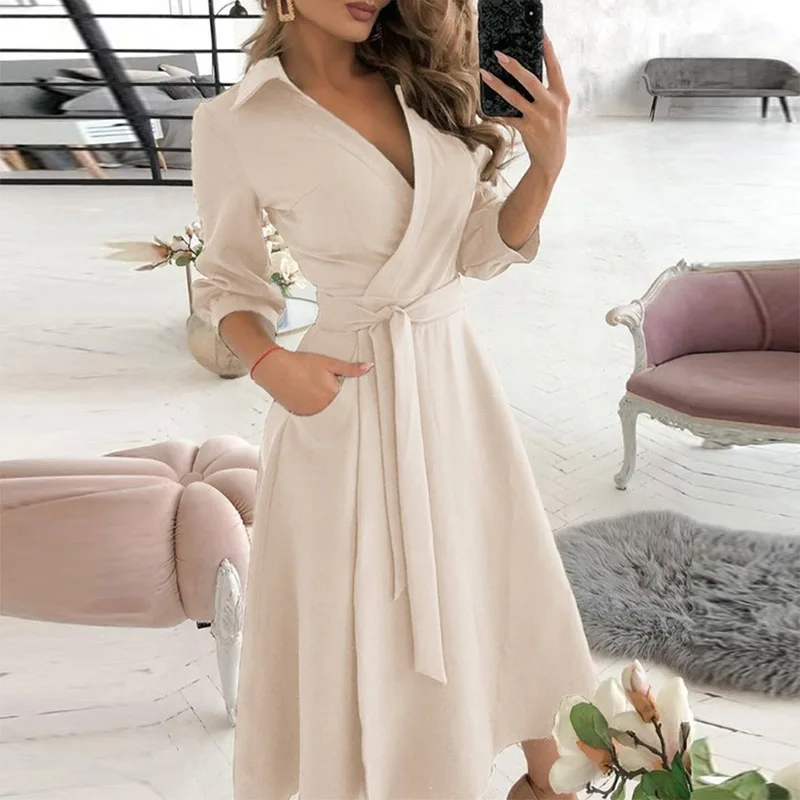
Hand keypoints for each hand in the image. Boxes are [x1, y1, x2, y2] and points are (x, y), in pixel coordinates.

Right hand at [252, 348, 372, 415]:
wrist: (274, 367)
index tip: (333, 381)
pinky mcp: (299, 413)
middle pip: (334, 401)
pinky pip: (311, 412)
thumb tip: (369, 367)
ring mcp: (310, 411)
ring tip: (310, 386)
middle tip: (319, 381)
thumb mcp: (328, 362)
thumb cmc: (301, 362)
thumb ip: (350, 368)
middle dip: (330, 392)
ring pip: (323, 408)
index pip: (345, 394)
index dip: (340, 385)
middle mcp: (323, 406)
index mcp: (332, 393)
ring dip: (321, 400)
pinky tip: (304, 393)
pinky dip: (310, 405)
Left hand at [480, 34, 569, 182]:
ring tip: (484, 74)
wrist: (551, 159)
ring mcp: (540, 118)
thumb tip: (524, 73)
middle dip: (513, 66)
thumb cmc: (552, 129)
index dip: (548, 49)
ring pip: (514, 97)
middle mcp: (552, 105)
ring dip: (497, 85)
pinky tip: (485, 105)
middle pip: (530, 79)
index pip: (555, 67)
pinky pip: (507, 116)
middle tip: (498, 55)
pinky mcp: (527, 130)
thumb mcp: (557, 108)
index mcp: (562, 95)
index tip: (541, 32)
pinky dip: (495, 111)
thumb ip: (547, 92)